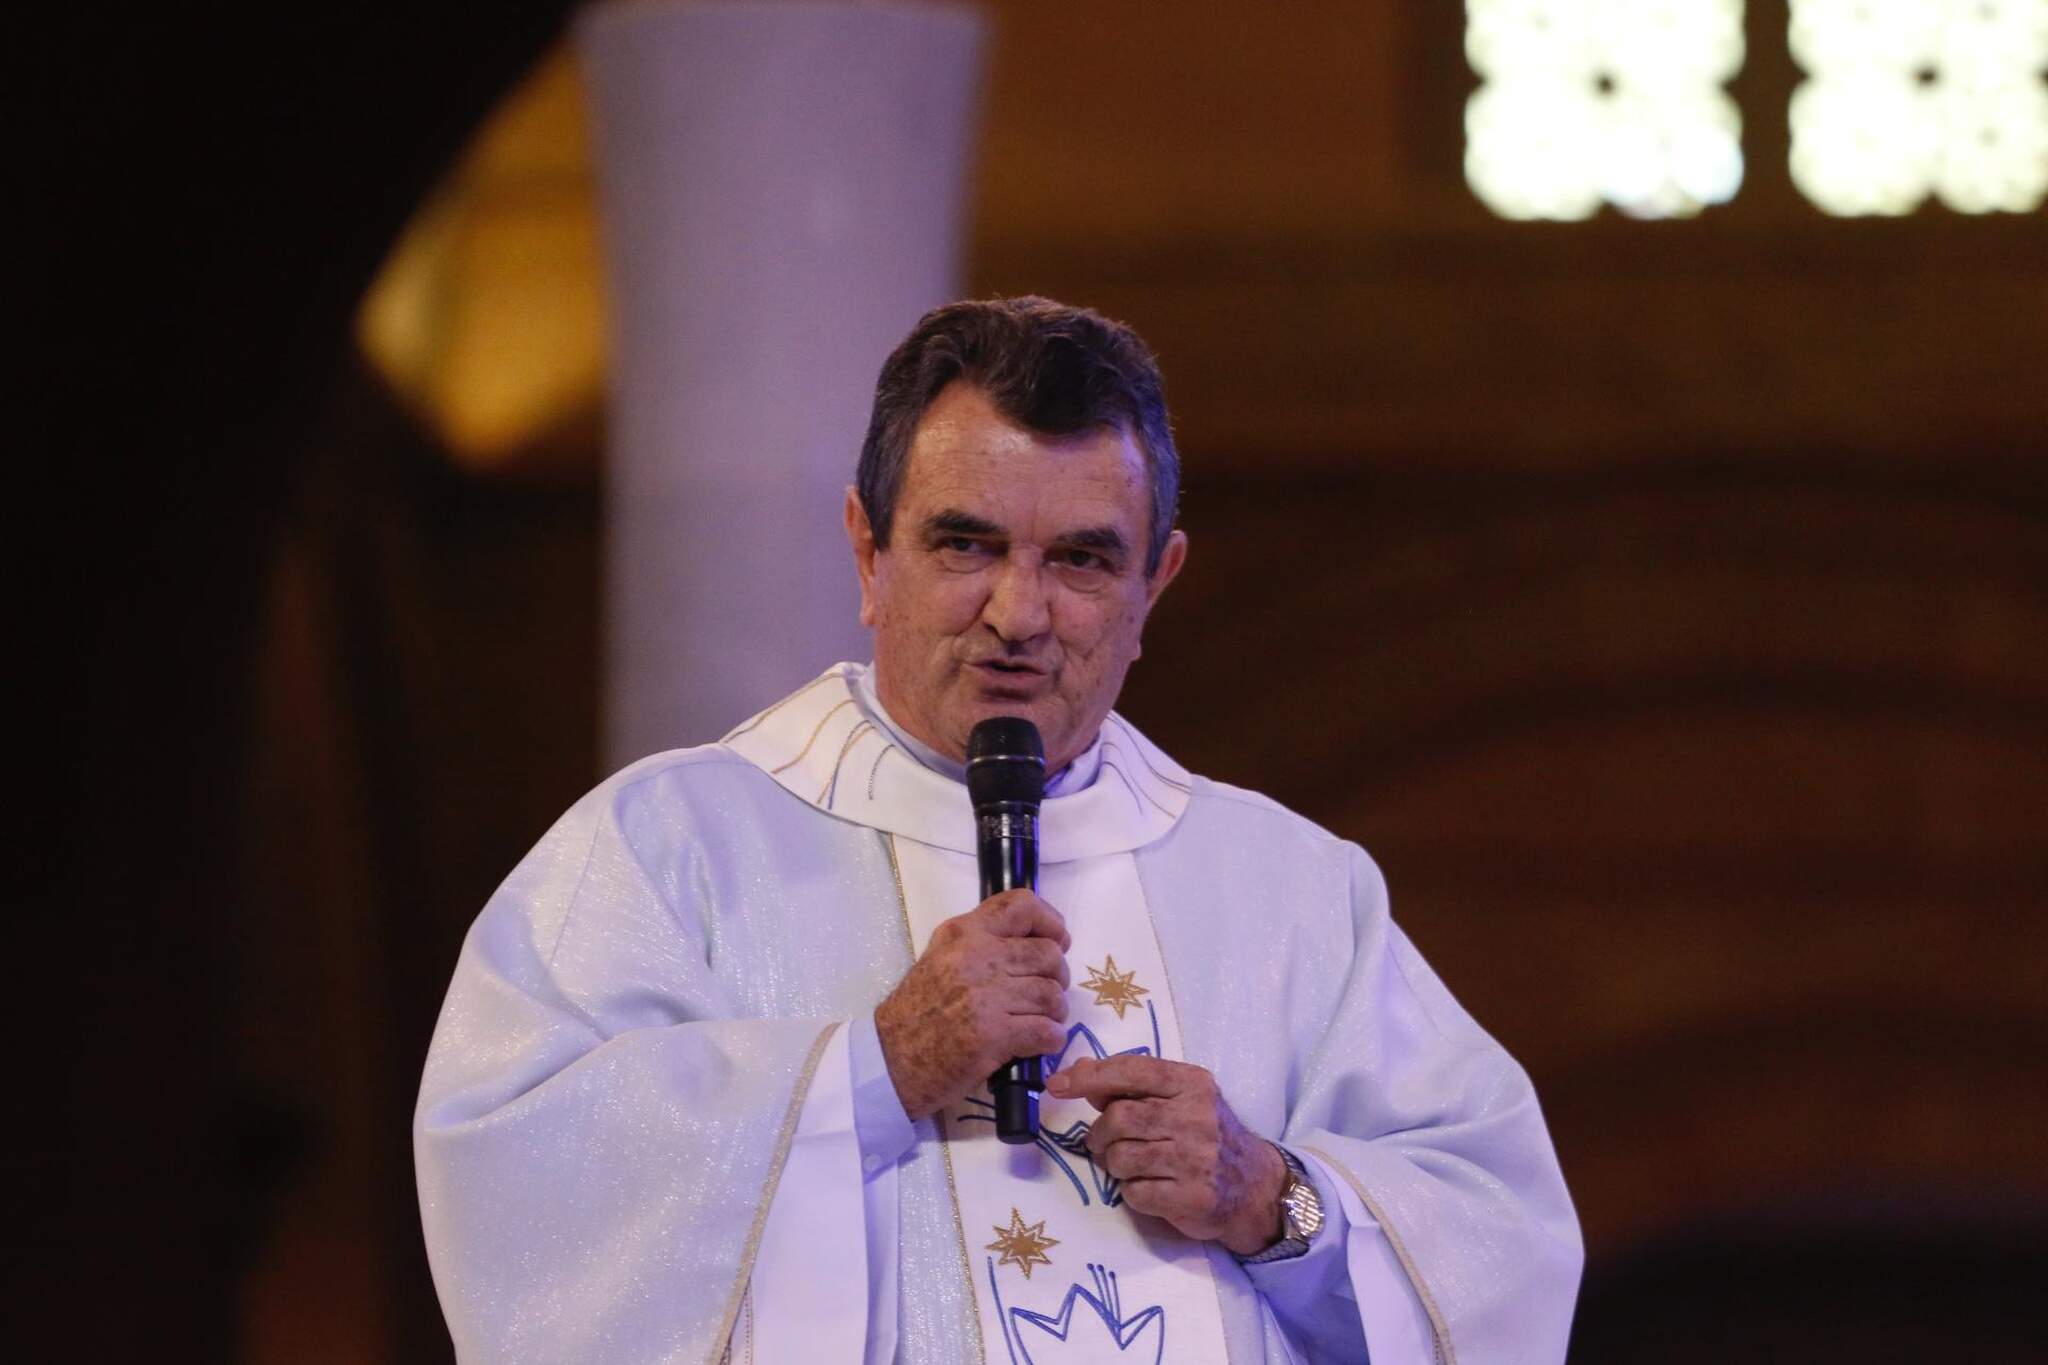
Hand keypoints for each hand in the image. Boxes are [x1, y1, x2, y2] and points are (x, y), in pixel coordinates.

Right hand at [876, 889, 1071, 1119]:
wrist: (891, 1060)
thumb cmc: (917, 1011)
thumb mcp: (940, 958)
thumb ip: (980, 944)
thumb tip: (1031, 941)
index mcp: (964, 932)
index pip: (1022, 905)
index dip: (1051, 922)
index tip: (1058, 941)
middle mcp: (977, 956)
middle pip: (1048, 954)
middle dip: (1057, 976)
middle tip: (1046, 994)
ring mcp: (986, 996)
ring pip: (1051, 995)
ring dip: (1054, 1012)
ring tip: (1041, 1021)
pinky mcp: (994, 1034)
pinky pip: (1047, 1031)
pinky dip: (1050, 1040)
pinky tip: (1037, 1044)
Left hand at [1048, 1055, 1287, 1255]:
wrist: (1254, 1187)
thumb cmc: (1206, 1135)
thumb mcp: (1179, 1098)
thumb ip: (1132, 1085)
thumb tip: (1079, 1072)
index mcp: (1192, 1083)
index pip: (1131, 1070)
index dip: (1089, 1077)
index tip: (1057, 1084)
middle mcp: (1197, 1117)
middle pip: (1118, 1117)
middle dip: (1100, 1133)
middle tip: (1105, 1142)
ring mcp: (1196, 1159)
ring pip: (1120, 1157)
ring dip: (1114, 1164)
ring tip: (1132, 1165)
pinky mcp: (1191, 1197)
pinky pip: (1134, 1192)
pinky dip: (1132, 1191)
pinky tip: (1151, 1187)